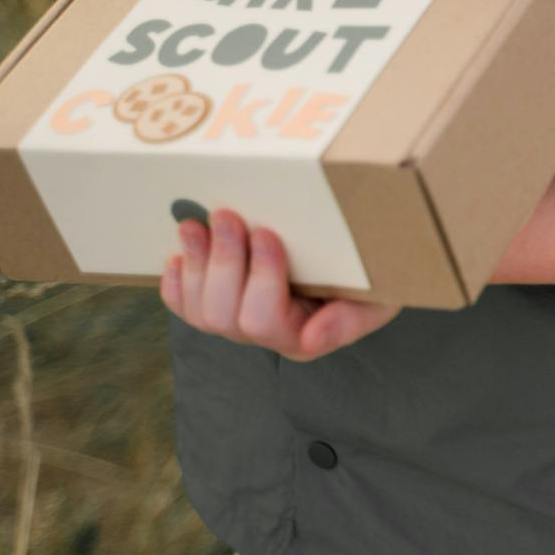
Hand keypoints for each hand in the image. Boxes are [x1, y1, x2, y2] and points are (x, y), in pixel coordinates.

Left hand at [160, 209, 401, 361]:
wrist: (367, 261)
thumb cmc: (376, 274)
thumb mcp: (379, 295)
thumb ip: (350, 319)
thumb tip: (310, 339)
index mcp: (304, 336)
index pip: (263, 320)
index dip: (259, 276)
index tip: (268, 232)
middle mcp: (268, 336)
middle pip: (224, 314)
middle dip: (222, 261)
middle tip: (227, 214)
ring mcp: (240, 323)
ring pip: (200, 310)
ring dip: (195, 263)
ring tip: (196, 224)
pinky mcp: (221, 305)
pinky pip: (185, 308)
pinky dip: (176, 283)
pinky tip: (177, 257)